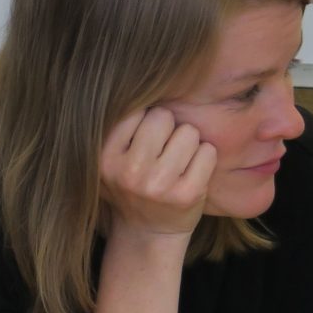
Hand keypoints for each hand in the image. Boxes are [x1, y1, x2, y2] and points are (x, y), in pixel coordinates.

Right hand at [99, 106, 217, 235]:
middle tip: (162, 152)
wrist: (146, 233)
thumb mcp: (108, 159)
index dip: (145, 120)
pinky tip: (190, 174)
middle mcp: (129, 171)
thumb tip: (137, 78)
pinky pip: (208, 151)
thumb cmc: (130, 185)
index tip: (142, 140)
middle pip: (163, 116)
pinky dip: (205, 158)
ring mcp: (158, 185)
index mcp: (104, 157)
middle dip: (168, 128)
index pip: (136, 110)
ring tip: (175, 164)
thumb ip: (117, 125)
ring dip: (188, 143)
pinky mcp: (187, 194)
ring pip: (188, 132)